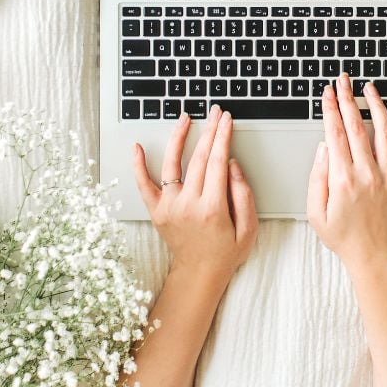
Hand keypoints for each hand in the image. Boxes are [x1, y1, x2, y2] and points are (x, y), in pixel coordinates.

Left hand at [133, 106, 257, 283]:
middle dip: (209, 131)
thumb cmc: (226, 252)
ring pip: (171, 164)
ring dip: (178, 137)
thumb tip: (232, 164)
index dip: (223, 137)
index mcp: (212, 208)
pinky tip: (138, 146)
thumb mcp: (248, 228)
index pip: (217, 162)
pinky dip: (138, 165)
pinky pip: (144, 185)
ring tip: (185, 118)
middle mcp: (188, 205)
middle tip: (215, 113)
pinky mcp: (156, 211)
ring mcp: (169, 207)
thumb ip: (243, 195)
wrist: (199, 274)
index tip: (227, 120)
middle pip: (198, 158)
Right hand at [306, 73, 386, 273]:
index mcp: (342, 180)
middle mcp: (367, 174)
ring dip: (376, 105)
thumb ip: (316, 178)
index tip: (328, 93)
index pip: (335, 133)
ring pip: (383, 131)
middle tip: (344, 80)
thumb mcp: (315, 213)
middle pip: (357, 125)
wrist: (374, 256)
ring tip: (370, 88)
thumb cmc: (343, 237)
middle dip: (348, 98)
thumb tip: (324, 148)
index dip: (330, 109)